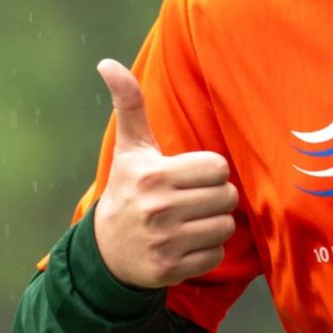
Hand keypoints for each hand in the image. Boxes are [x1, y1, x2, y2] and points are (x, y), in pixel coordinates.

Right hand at [89, 59, 238, 288]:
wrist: (106, 252)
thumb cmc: (128, 190)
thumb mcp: (130, 149)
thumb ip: (129, 104)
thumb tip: (107, 62)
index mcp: (153, 175)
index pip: (218, 167)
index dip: (209, 171)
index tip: (189, 176)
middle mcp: (158, 209)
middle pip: (227, 196)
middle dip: (215, 197)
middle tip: (193, 200)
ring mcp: (164, 242)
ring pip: (225, 226)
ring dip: (213, 224)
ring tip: (190, 221)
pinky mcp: (170, 269)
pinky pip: (215, 255)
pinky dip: (206, 251)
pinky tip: (184, 244)